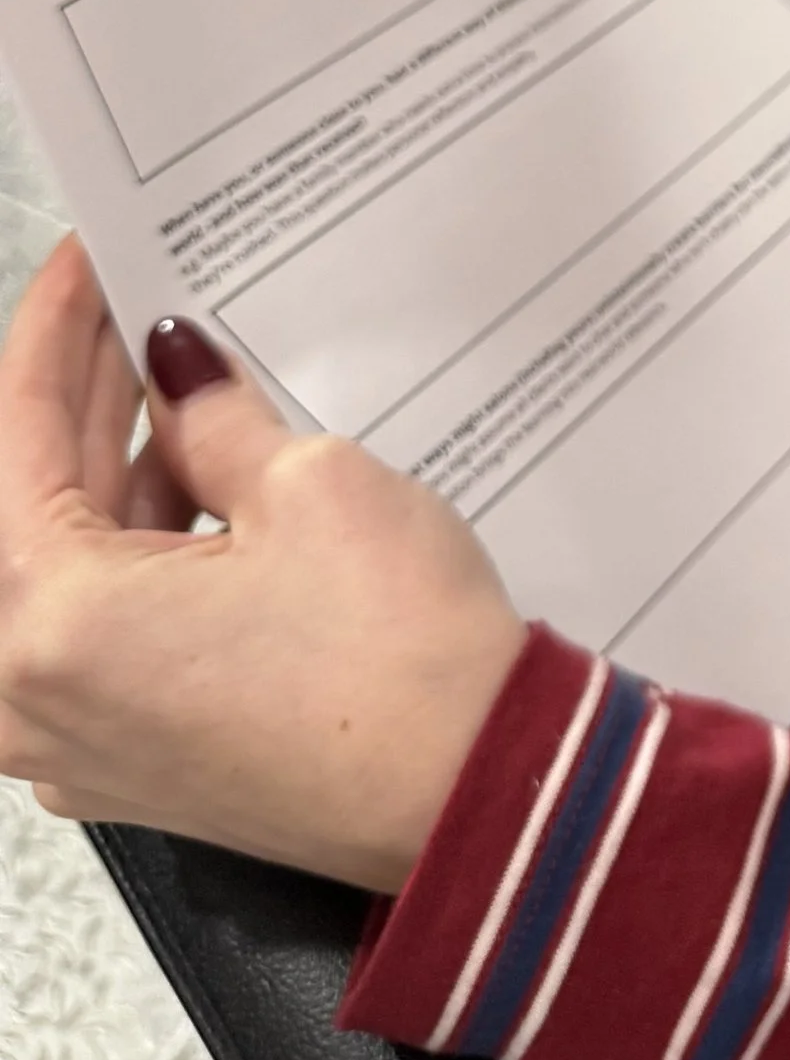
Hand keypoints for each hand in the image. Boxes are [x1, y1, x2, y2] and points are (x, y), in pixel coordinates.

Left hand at [0, 241, 523, 893]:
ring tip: (173, 386)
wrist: (474, 794)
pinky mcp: (135, 768)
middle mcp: (33, 699)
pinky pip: (95, 638)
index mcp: (49, 622)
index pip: (17, 436)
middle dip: (83, 399)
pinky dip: (131, 555)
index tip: (84, 265)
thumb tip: (176, 365)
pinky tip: (194, 487)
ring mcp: (80, 747)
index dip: (55, 331)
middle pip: (26, 511)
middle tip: (128, 309)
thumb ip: (213, 417)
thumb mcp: (308, 486)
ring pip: (57, 576)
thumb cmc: (397, 660)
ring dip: (108, 476)